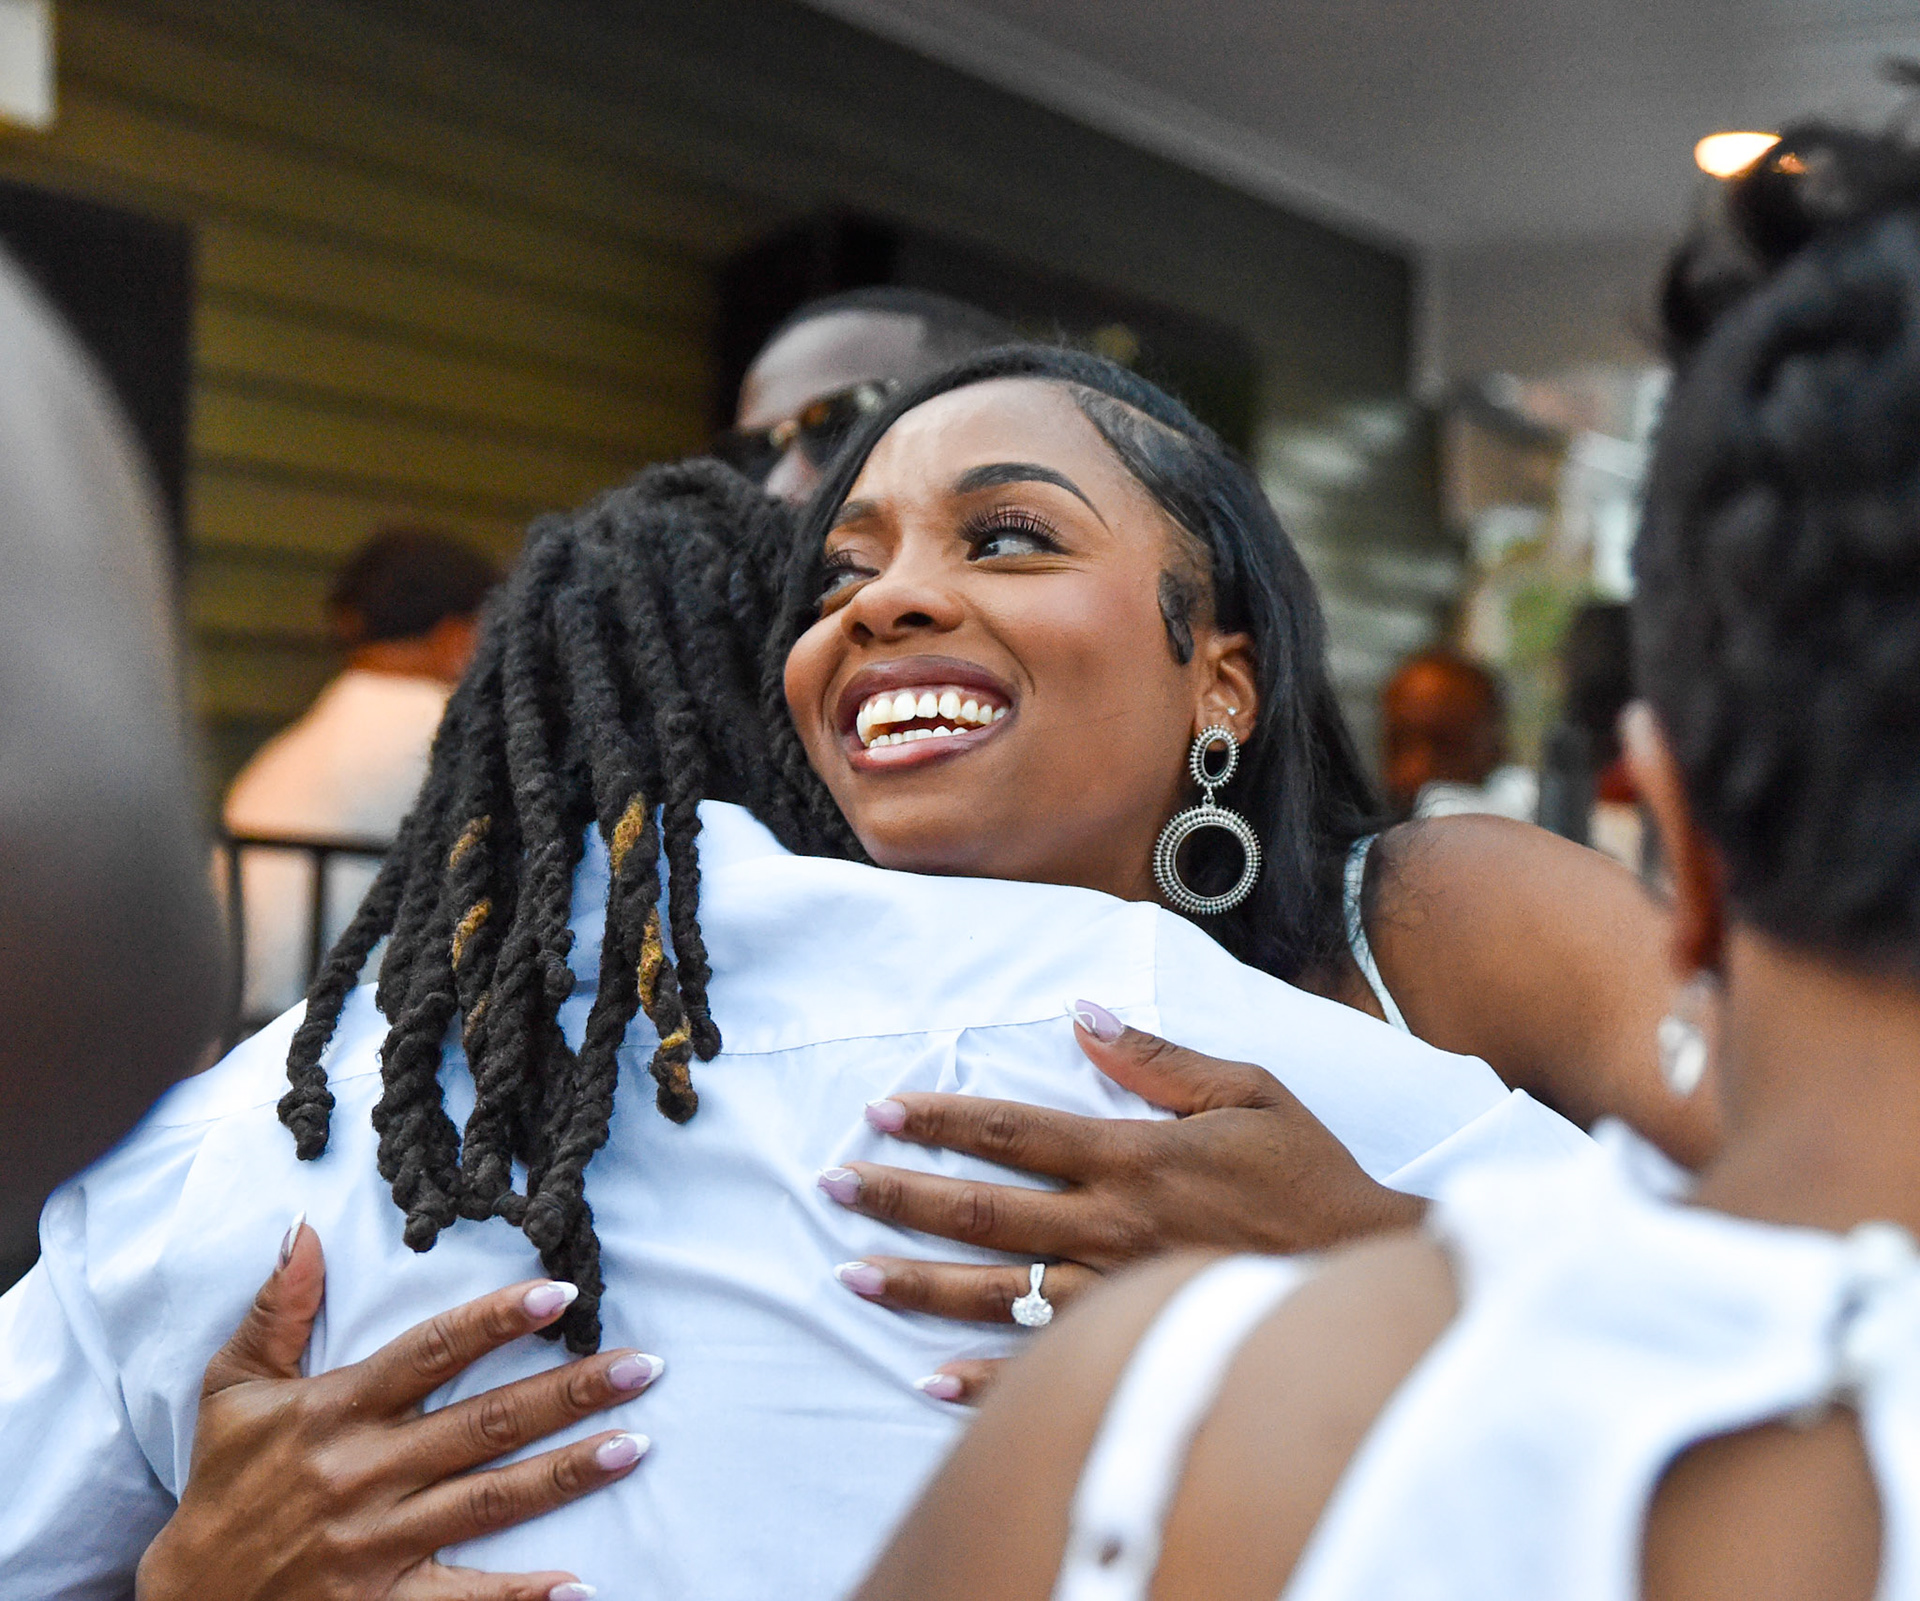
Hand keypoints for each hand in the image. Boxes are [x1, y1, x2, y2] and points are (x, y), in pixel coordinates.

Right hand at [135, 1221, 661, 1600]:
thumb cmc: (221, 1486)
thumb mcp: (231, 1389)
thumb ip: (277, 1310)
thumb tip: (307, 1230)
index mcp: (337, 1409)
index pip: (431, 1351)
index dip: (496, 1321)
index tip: (560, 1294)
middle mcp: (365, 1471)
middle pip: (485, 1423)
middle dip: (569, 1391)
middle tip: (641, 1366)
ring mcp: (378, 1542)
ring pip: (490, 1501)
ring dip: (569, 1474)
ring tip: (636, 1444)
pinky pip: (463, 1600)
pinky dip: (521, 1597)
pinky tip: (578, 1585)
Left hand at [823, 1012, 1422, 1400]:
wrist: (1371, 1269)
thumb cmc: (1311, 1177)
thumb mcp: (1251, 1092)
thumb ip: (1160, 1059)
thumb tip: (1083, 1013)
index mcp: (1136, 1156)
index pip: (1015, 1130)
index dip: (942, 1119)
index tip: (881, 1110)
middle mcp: (1113, 1225)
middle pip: (983, 1211)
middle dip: (900, 1196)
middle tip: (833, 1186)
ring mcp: (1118, 1293)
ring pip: (997, 1293)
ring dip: (917, 1283)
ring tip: (850, 1273)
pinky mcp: (1136, 1345)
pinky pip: (1046, 1368)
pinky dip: (983, 1380)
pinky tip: (928, 1379)